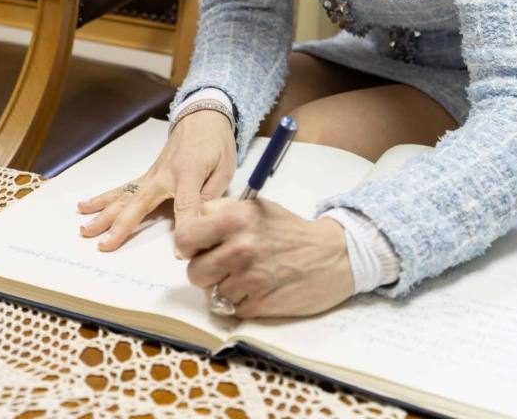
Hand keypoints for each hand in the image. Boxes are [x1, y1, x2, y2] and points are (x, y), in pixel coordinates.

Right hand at [77, 109, 236, 250]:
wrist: (202, 115)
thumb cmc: (216, 142)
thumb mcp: (225, 168)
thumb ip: (212, 196)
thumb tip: (202, 222)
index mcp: (188, 173)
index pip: (185, 205)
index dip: (184, 227)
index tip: (180, 252)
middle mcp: (164, 174)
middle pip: (139, 203)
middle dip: (121, 225)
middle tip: (104, 245)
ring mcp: (152, 174)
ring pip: (124, 196)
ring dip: (103, 213)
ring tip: (84, 228)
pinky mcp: (147, 175)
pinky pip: (123, 188)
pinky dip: (103, 198)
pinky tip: (85, 206)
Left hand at [175, 198, 354, 318]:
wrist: (332, 254)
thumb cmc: (288, 229)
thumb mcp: (254, 207)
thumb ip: (219, 212)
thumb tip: (187, 230)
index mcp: (236, 218)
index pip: (184, 238)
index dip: (188, 246)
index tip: (198, 248)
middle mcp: (240, 247)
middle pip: (194, 272)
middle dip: (206, 271)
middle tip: (224, 264)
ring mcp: (251, 279)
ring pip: (213, 293)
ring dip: (226, 287)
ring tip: (248, 274)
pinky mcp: (261, 304)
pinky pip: (233, 309)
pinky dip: (242, 302)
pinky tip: (261, 287)